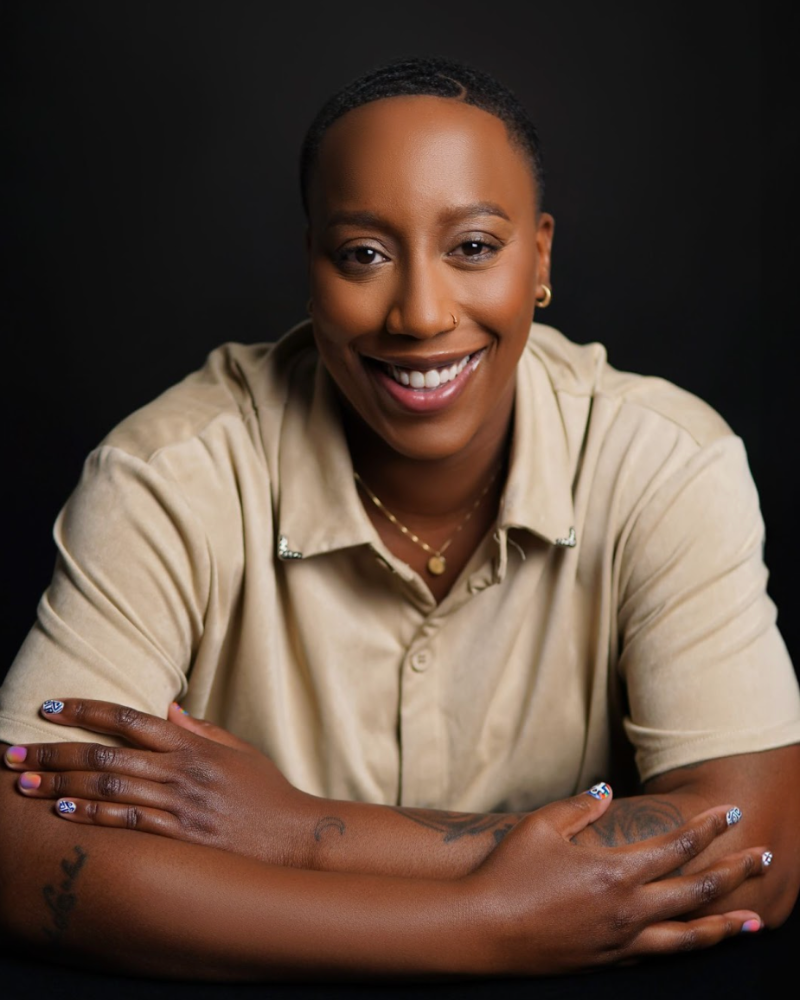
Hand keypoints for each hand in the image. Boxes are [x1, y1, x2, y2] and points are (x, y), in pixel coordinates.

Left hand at [3, 699, 314, 866]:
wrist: (295, 834)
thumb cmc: (267, 791)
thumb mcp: (238, 749)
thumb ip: (200, 729)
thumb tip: (166, 708)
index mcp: (192, 744)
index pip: (128, 718)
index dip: (85, 709)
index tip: (49, 706)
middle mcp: (181, 769)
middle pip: (106, 755)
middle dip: (56, 753)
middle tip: (16, 752)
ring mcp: (180, 803)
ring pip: (109, 789)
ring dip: (63, 786)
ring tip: (27, 784)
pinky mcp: (180, 836)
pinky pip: (128, 823)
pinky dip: (93, 818)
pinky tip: (64, 814)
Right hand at [465, 786, 769, 973]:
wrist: (483, 930)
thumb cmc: (509, 873)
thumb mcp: (542, 826)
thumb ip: (581, 806)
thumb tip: (609, 791)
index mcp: (615, 872)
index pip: (677, 846)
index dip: (707, 827)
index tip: (730, 813)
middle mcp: (627, 910)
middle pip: (697, 891)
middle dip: (735, 871)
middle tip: (763, 857)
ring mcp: (621, 942)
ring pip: (689, 936)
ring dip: (726, 925)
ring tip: (756, 920)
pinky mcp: (608, 962)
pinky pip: (659, 957)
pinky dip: (687, 948)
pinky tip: (694, 942)